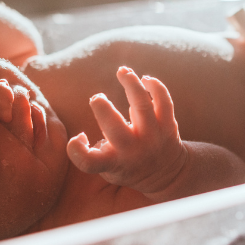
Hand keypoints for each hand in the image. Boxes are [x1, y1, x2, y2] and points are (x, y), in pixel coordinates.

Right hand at [67, 68, 187, 193]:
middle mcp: (133, 151)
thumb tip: (82, 135)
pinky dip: (155, 86)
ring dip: (131, 84)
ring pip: (142, 106)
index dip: (76, 149)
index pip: (89, 162)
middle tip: (97, 98)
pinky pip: (164, 101)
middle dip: (103, 108)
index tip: (80, 136)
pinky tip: (144, 79)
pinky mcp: (168, 125)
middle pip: (115, 128)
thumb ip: (93, 153)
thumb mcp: (108, 168)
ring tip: (122, 71)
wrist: (167, 174)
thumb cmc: (128, 166)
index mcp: (114, 163)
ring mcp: (153, 137)